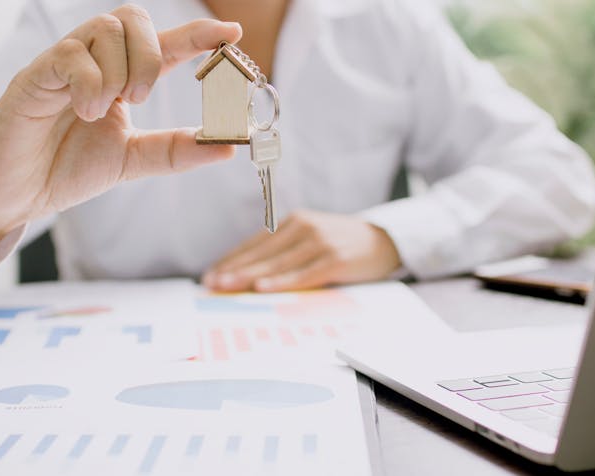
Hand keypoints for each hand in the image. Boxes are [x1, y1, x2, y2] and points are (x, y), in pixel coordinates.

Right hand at [0, 6, 241, 282]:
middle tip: (140, 99)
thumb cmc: (64, 171)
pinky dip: (89, 83)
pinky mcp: (33, 77)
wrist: (12, 196)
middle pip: (133, 18)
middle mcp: (92, 63)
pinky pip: (70, 55)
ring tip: (104, 111)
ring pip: (106, 28)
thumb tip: (227, 146)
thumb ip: (176, 151)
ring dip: (120, 71)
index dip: (197, 34)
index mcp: (118, 79)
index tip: (231, 33)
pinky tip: (84, 112)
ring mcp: (62, 65)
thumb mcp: (132, 161)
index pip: (162, 45)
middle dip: (152, 55)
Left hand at [202, 210, 401, 291]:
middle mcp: (304, 228)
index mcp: (294, 222)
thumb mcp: (311, 240)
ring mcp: (320, 242)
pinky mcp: (335, 259)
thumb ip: (285, 253)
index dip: (231, 260)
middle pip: (262, 253)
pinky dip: (282, 282)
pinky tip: (263, 288)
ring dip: (249, 277)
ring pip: (277, 263)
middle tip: (210, 284)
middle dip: (233, 270)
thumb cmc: (342, 245)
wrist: (385, 241)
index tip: (209, 275)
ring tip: (227, 287)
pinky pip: (303, 274)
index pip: (255, 244)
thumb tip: (249, 277)